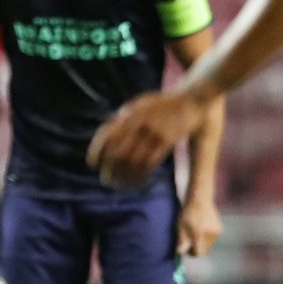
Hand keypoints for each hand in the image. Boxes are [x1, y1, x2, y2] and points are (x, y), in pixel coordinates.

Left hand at [87, 90, 209, 189]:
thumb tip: (104, 143)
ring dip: (123, 177)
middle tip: (105, 180)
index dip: (96, 151)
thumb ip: (122, 120)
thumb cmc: (160, 104)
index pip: (106, 135)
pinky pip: (149, 164)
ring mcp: (154, 132)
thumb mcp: (137, 106)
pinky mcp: (167, 141)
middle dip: (109, 169)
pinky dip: (139, 176)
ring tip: (118, 184)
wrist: (190, 99)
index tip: (92, 164)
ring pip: (132, 162)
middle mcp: (139, 122)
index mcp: (128, 113)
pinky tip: (135, 181)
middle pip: (117, 152)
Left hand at [177, 195, 221, 256]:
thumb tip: (180, 252)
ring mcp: (216, 232)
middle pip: (204, 250)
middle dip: (197, 248)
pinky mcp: (219, 230)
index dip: (191, 253)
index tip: (186, 249)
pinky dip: (206, 238)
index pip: (198, 253)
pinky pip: (212, 240)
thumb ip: (182, 240)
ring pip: (208, 245)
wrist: (200, 199)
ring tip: (195, 231)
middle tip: (189, 240)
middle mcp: (210, 234)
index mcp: (199, 234)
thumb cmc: (187, 213)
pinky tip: (202, 228)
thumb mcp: (181, 226)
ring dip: (202, 243)